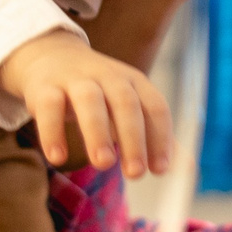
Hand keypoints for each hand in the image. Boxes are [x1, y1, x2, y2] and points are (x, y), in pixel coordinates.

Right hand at [0, 30, 171, 176]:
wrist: (50, 57)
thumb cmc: (98, 92)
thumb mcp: (128, 107)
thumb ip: (154, 135)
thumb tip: (187, 168)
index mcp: (134, 82)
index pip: (155, 106)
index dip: (160, 138)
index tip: (160, 170)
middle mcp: (108, 76)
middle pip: (125, 102)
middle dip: (133, 137)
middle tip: (136, 173)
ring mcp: (75, 79)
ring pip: (89, 100)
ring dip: (98, 132)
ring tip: (104, 164)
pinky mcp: (44, 87)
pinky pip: (49, 106)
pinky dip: (53, 132)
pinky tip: (58, 158)